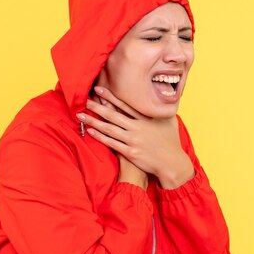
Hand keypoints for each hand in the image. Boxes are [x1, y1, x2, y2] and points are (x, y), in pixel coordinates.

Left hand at [76, 87, 194, 188]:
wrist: (172, 163)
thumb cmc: (172, 142)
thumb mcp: (171, 122)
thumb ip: (163, 110)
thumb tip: (164, 98)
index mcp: (146, 119)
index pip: (125, 105)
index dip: (111, 97)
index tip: (99, 90)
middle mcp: (138, 128)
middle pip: (113, 115)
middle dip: (97, 107)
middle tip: (84, 100)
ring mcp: (133, 140)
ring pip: (109, 128)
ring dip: (93, 121)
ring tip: (80, 115)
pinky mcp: (130, 152)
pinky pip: (111, 143)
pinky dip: (100, 136)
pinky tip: (90, 131)